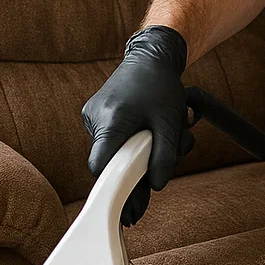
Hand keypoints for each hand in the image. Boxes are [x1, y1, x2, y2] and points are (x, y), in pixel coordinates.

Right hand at [81, 25, 196, 225]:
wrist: (151, 56)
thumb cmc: (162, 86)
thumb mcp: (171, 122)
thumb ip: (165, 155)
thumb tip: (155, 187)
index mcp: (111, 120)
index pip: (101, 166)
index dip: (113, 188)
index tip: (124, 207)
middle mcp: (95, 119)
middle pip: (110, 163)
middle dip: (134, 177)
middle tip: (144, 203)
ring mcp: (93, 116)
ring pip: (114, 152)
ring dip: (138, 156)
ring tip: (166, 138)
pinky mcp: (97, 115)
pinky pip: (114, 140)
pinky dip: (132, 143)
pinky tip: (152, 132)